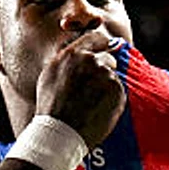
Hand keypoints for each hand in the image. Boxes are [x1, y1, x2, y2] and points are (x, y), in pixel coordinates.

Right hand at [35, 26, 127, 147]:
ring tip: (91, 104)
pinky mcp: (116, 90)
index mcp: (73, 54)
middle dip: (103, 71)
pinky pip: (118, 91)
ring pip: (112, 77)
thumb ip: (67, 59)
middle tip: (92, 90)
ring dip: (106, 87)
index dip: (102, 44)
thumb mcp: (49, 75)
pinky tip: (98, 110)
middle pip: (107, 59)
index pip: (96, 38)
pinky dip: (112, 100)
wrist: (60, 131)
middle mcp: (91, 61)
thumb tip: (81, 52)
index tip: (106, 48)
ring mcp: (105, 75)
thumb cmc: (51, 106)